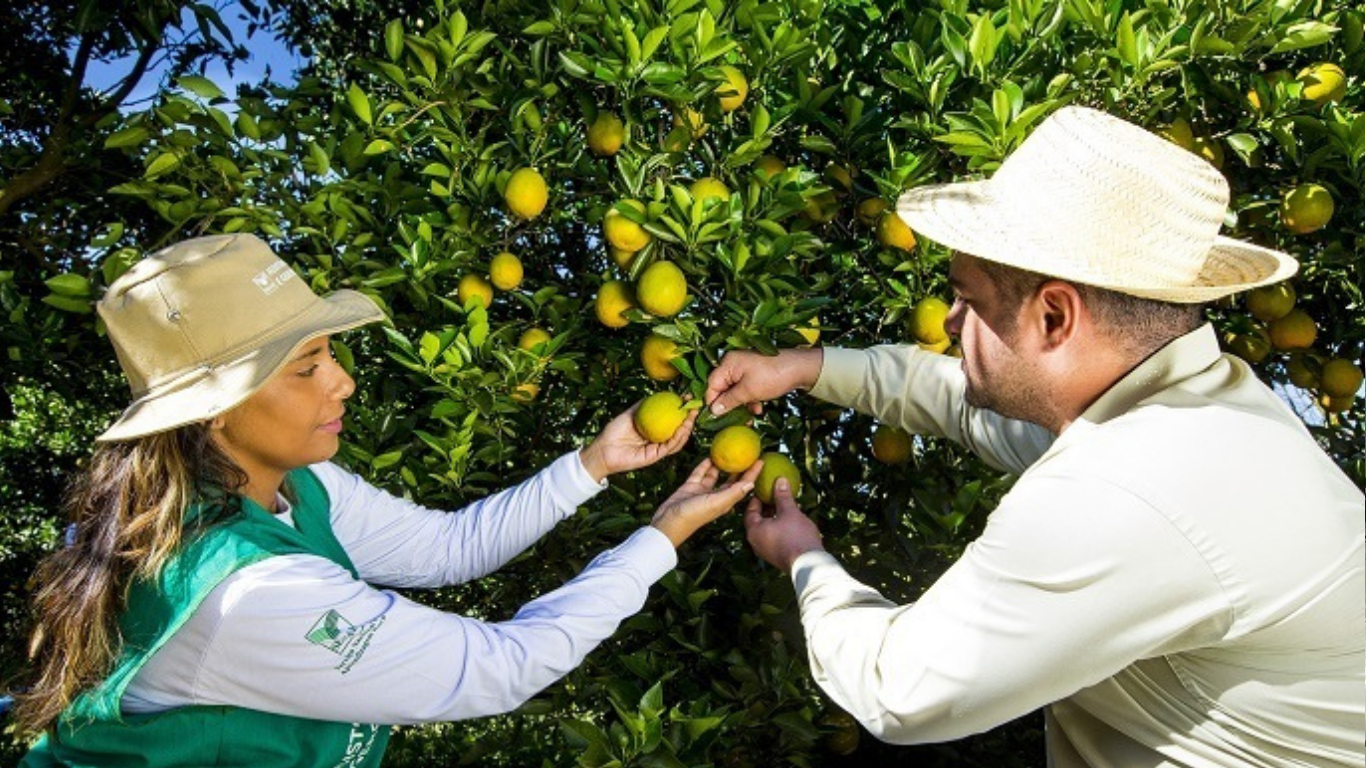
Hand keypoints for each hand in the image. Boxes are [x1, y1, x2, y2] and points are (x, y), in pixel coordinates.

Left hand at [579, 401, 696, 482]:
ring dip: (687, 429)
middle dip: (689, 419)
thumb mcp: (630, 413)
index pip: (672, 421)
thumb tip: (656, 393)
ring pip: (678, 440)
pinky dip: (677, 438)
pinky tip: (681, 428)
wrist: (603, 448)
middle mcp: (658, 440)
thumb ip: (642, 405)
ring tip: (691, 417)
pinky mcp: (654, 456)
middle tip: (695, 407)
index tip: (688, 399)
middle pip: (679, 431)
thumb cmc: (614, 431)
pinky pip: (669, 447)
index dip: (682, 411)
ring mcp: (657, 449)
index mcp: (654, 430)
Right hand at [651, 459, 763, 547]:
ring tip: (729, 450)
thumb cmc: (694, 515)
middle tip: (747, 452)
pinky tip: (710, 456)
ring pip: (716, 475)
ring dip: (722, 464)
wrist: (669, 522)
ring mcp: (704, 491)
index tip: (761, 460)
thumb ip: (733, 493)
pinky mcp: (691, 487)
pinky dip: (705, 465)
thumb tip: (752, 484)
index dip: (753, 474)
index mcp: (726, 501)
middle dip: (740, 468)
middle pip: (732, 479)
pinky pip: (700, 473)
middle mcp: (717, 496)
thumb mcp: (716, 503)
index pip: (743, 485)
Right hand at [704, 348, 823, 416]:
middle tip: (734, 420)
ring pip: (735, 390)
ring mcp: (745, 367)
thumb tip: (713, 410)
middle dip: (729, 405)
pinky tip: (758, 407)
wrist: (800, 368)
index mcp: (728, 364)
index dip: (713, 402)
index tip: (715, 417)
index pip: (712, 385)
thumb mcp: (749, 392)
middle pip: (723, 388)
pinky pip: (746, 387)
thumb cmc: (773, 376)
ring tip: (751, 415)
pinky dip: (750, 398)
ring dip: (742, 404)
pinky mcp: (755, 372)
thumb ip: (729, 401)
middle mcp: (734, 364)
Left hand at [743, 477, 824, 571]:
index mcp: (754, 531)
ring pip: (766, 529)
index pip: (750, 510)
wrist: (808, 564)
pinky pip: (773, 537)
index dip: (757, 498)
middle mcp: (756, 542)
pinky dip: (778, 527)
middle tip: (775, 495)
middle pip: (757, 520)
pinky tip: (791, 521)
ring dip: (774, 517)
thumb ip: (782, 496)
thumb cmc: (796, 536)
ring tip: (785, 506)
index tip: (764, 489)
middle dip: (767, 507)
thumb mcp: (789, 512)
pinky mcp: (776, 556)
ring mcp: (765, 551)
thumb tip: (780, 480)